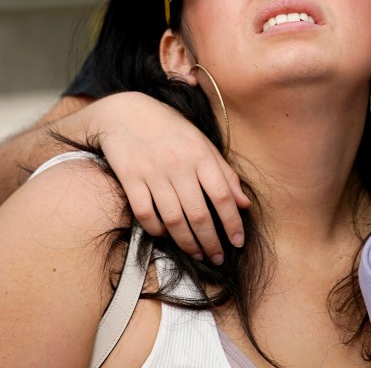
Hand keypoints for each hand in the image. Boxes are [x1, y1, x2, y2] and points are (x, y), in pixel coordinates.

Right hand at [82, 92, 250, 263]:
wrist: (126, 113)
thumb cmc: (171, 130)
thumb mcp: (203, 144)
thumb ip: (225, 173)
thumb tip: (245, 204)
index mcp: (201, 155)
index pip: (223, 196)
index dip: (233, 222)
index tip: (238, 242)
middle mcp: (178, 165)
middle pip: (199, 214)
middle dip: (211, 242)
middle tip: (217, 258)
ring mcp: (153, 172)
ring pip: (173, 219)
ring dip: (187, 243)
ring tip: (197, 255)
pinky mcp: (130, 178)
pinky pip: (144, 213)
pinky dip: (156, 229)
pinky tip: (166, 235)